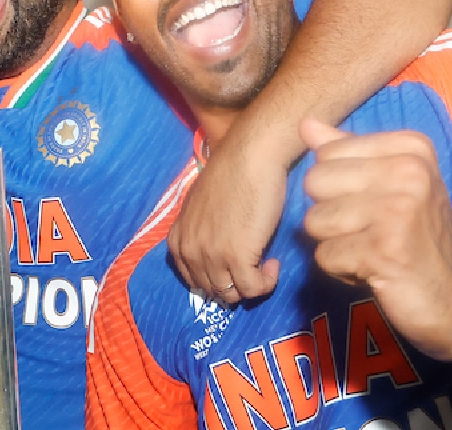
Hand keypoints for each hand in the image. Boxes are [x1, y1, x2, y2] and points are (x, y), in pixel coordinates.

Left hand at [169, 134, 283, 304]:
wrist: (250, 158)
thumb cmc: (231, 174)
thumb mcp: (201, 205)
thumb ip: (200, 228)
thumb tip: (215, 245)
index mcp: (178, 239)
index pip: (192, 279)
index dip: (216, 278)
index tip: (235, 267)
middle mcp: (189, 251)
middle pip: (212, 289)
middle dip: (234, 283)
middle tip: (253, 267)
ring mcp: (211, 256)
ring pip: (231, 294)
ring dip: (251, 284)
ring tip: (265, 263)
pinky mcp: (236, 257)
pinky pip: (252, 289)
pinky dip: (266, 282)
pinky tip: (273, 264)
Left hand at [299, 118, 451, 365]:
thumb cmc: (419, 239)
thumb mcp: (390, 185)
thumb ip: (346, 152)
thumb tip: (305, 123)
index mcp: (411, 147)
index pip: (326, 153)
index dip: (338, 187)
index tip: (376, 207)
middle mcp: (409, 170)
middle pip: (315, 182)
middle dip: (331, 215)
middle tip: (372, 233)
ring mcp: (399, 208)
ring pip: (315, 220)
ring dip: (336, 245)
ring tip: (374, 251)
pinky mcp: (386, 248)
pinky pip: (325, 255)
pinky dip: (343, 271)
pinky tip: (376, 272)